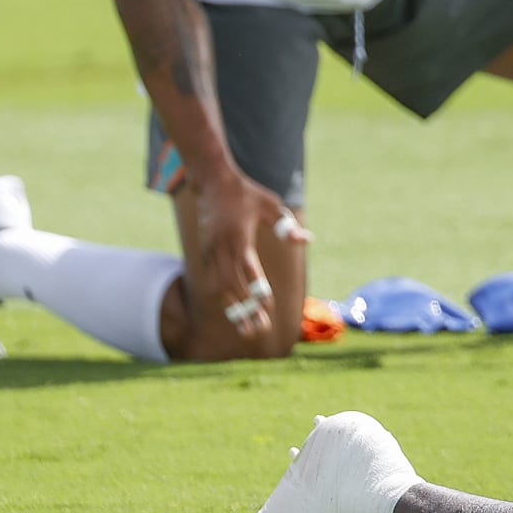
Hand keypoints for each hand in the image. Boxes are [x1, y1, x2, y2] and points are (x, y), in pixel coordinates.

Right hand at [192, 172, 305, 337]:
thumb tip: (308, 240)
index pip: (248, 270)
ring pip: (220, 288)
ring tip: (247, 330)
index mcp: (239, 238)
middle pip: (233, 286)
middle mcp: (221, 249)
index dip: (257, 290)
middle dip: (246, 310)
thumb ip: (286, 226)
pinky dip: (224, 298)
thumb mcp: (272, 205)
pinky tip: (235, 312)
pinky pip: (213, 281)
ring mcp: (210, 252)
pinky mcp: (205, 253)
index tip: (267, 307)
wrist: (212, 182)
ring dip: (233, 310)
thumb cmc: (247, 194)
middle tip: (260, 331)